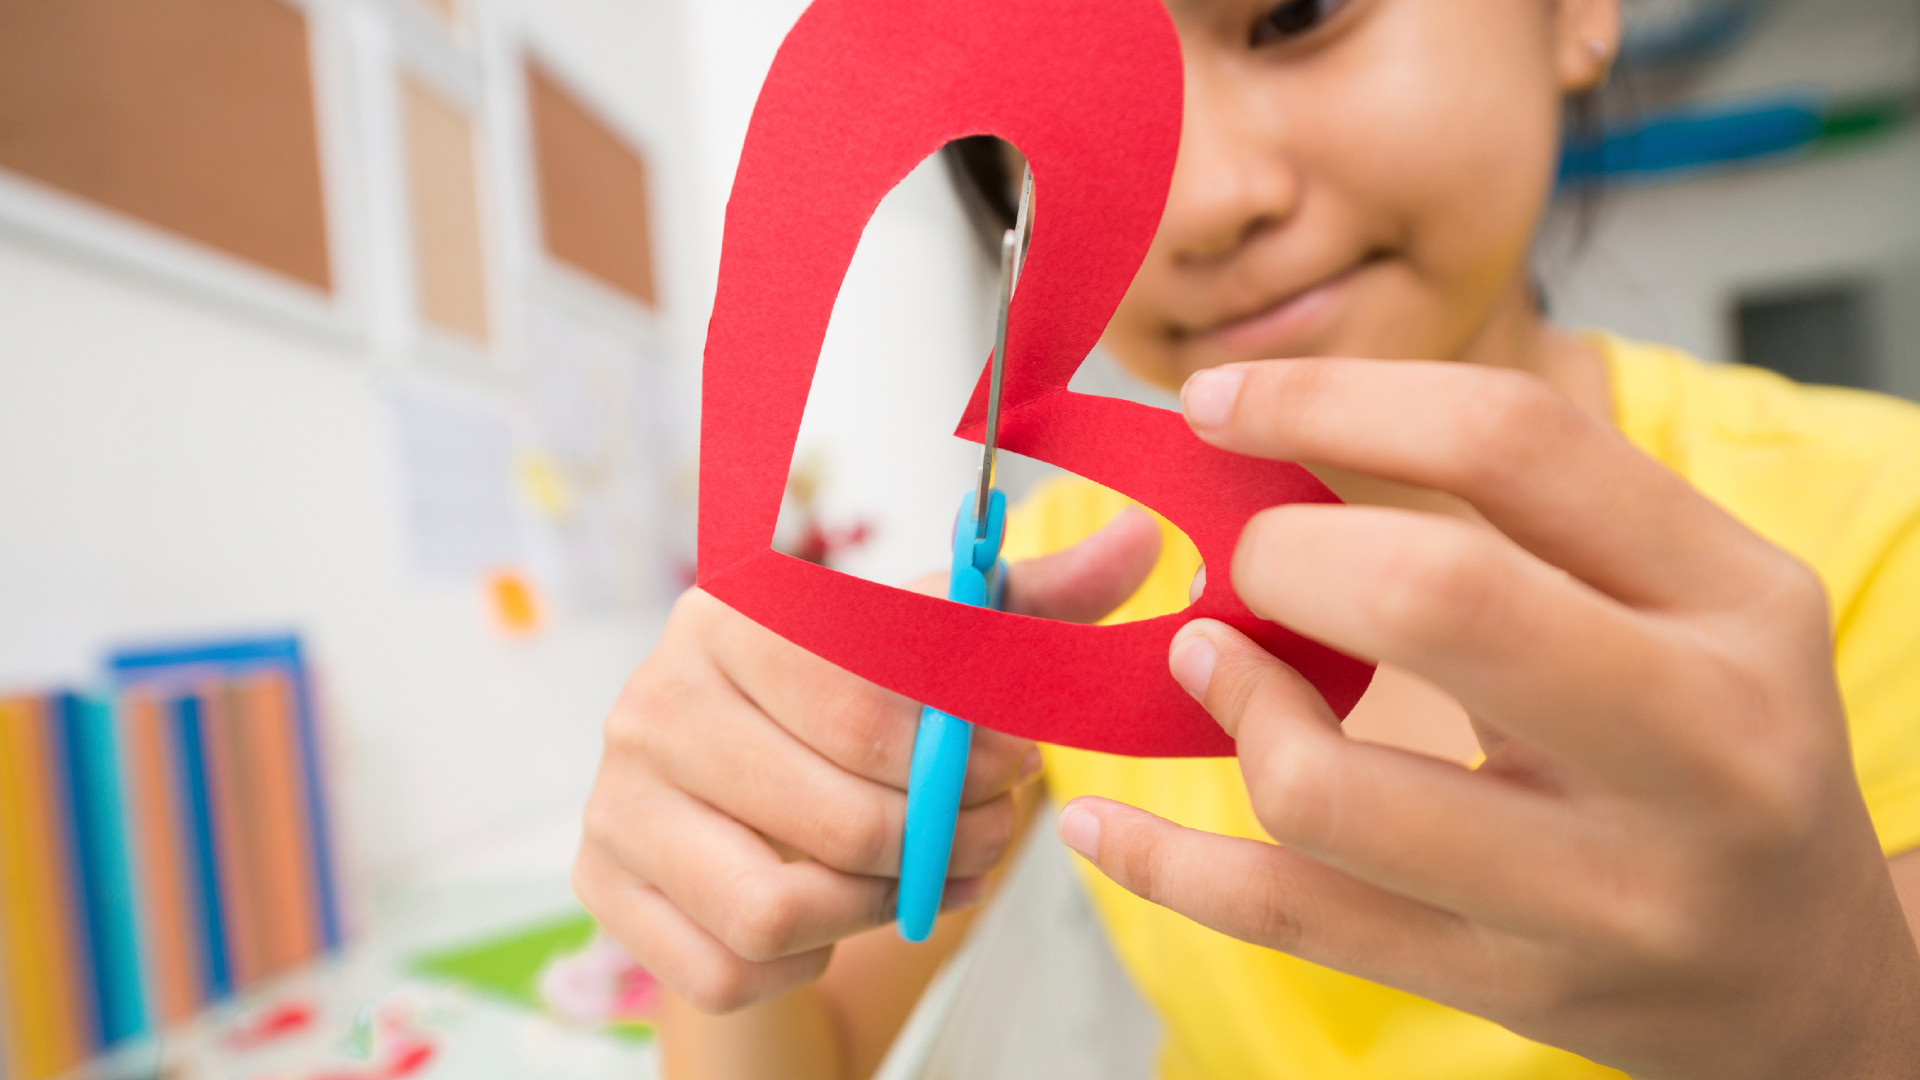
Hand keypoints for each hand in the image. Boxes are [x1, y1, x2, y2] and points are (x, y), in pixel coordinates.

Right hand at [576, 507, 1159, 1011]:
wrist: (734, 797)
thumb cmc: (844, 714)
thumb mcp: (934, 650)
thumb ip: (1029, 602)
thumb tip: (1141, 536)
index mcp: (730, 618)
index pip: (863, 697)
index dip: (964, 750)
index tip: (1021, 767)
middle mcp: (653, 700)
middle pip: (833, 812)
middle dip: (941, 841)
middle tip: (991, 839)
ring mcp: (616, 801)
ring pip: (776, 905)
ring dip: (877, 906)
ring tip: (923, 878)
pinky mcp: (603, 888)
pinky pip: (726, 966)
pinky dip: (801, 957)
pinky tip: (832, 914)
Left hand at [1057, 359, 1919, 1078]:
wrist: (1804, 972)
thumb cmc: (1716, 742)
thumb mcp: (1685, 596)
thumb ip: (1520, 513)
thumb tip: (1278, 430)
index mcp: (1734, 600)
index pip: (1511, 441)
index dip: (1329, 398)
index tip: (1218, 403)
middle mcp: (1693, 747)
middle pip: (1431, 595)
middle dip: (1280, 557)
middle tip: (1241, 561)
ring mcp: (1602, 892)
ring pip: (1331, 787)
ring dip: (1228, 705)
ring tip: (1209, 667)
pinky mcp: (1507, 987)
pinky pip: (1293, 917)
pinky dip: (1170, 865)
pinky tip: (1105, 824)